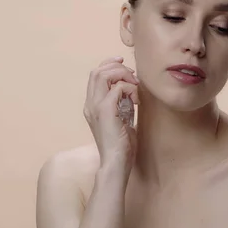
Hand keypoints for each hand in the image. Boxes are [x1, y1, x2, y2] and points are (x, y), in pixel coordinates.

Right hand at [83, 56, 139, 170]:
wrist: (116, 162)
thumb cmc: (121, 144)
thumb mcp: (122, 118)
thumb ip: (122, 103)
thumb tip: (131, 87)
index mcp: (92, 105)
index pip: (95, 75)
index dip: (109, 65)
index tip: (124, 66)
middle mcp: (90, 104)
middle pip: (97, 71)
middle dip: (117, 68)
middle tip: (132, 76)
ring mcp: (95, 107)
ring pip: (103, 75)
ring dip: (122, 75)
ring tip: (134, 86)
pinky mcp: (105, 110)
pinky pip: (118, 87)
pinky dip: (130, 89)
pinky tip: (137, 101)